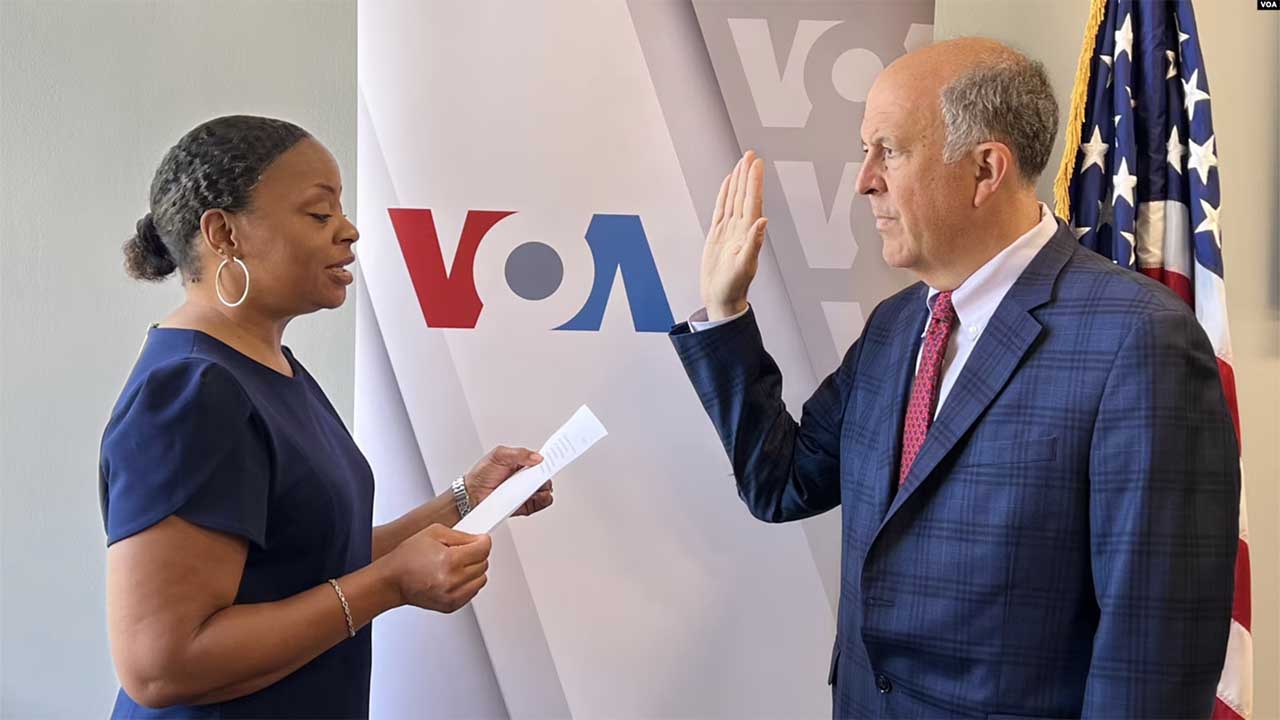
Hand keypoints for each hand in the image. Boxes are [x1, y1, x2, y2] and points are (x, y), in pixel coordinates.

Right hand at [387, 524, 490, 612]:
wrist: (392, 581)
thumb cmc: (407, 558)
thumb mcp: (434, 533)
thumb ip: (461, 535)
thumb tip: (479, 540)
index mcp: (450, 560)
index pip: (483, 549)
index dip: (483, 541)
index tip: (480, 540)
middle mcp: (453, 580)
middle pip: (484, 564)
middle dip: (475, 555)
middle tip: (461, 552)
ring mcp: (453, 596)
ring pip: (481, 579)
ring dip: (473, 570)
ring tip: (455, 565)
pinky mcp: (452, 606)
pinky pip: (473, 592)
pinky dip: (467, 583)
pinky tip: (453, 577)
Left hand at [465, 446, 552, 517]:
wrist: (471, 494)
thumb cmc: (482, 474)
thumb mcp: (498, 455)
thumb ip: (519, 453)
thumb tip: (537, 457)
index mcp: (522, 463)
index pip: (541, 460)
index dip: (549, 459)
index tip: (556, 458)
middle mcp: (526, 477)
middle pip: (546, 476)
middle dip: (547, 475)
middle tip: (540, 475)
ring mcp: (526, 491)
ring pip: (546, 490)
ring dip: (545, 489)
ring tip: (536, 488)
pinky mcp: (526, 505)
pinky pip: (541, 504)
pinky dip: (543, 501)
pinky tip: (537, 497)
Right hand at [701, 150, 767, 319]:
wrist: (721, 299)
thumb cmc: (733, 287)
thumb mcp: (744, 266)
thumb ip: (753, 244)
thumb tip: (763, 222)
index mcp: (748, 233)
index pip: (752, 201)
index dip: (754, 182)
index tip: (756, 163)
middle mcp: (740, 228)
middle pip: (744, 195)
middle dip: (747, 175)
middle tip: (750, 154)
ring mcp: (729, 231)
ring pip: (733, 199)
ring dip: (737, 181)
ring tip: (741, 163)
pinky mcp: (717, 235)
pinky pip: (721, 210)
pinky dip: (724, 195)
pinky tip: (727, 185)